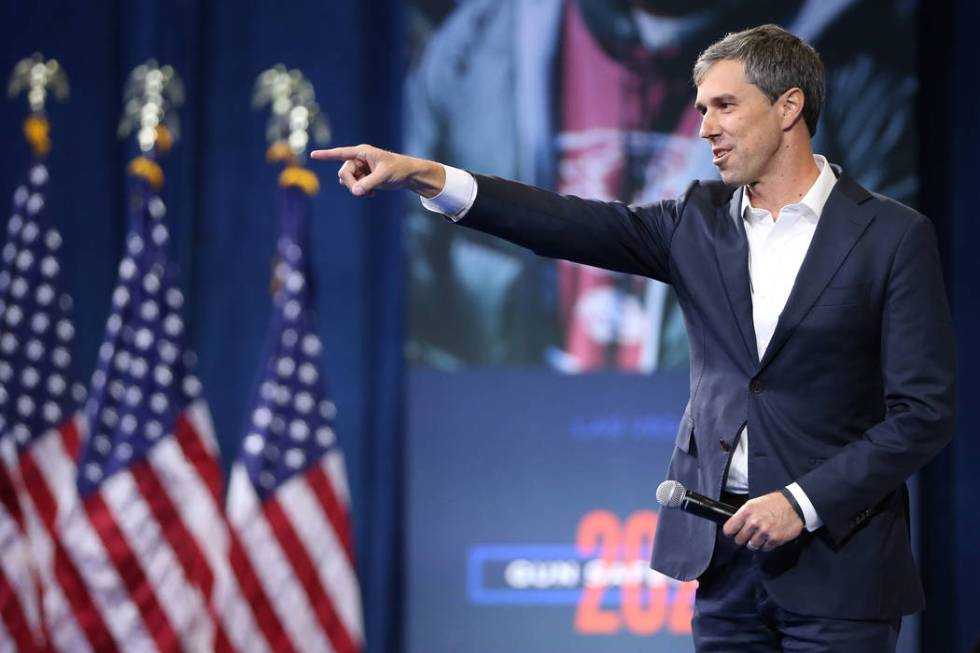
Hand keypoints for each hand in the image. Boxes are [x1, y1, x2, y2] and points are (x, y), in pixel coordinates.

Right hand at [310, 144, 445, 197]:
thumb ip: (368, 184)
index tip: (313, 155)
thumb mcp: (383, 176)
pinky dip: (360, 191)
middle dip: (351, 184)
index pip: (341, 153)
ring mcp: (360, 168)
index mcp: (362, 152)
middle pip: (343, 173)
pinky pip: (354, 186)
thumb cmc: (398, 170)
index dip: (326, 155)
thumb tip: (354, 192)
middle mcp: (358, 159)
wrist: (408, 175)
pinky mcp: (363, 177)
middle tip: (362, 193)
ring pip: (347, 181)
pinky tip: (372, 193)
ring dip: (356, 189)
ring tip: (370, 193)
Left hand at [722, 491, 803, 551]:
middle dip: (743, 538)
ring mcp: (764, 532)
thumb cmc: (775, 503)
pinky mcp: (774, 539)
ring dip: (755, 543)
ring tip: (760, 536)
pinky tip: (769, 537)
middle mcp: (754, 522)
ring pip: (751, 546)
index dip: (731, 532)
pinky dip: (766, 545)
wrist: (795, 505)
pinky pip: (764, 548)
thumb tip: (735, 526)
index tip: (733, 533)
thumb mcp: (755, 503)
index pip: (729, 529)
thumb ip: (744, 515)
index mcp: (746, 511)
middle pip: (739, 540)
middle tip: (749, 534)